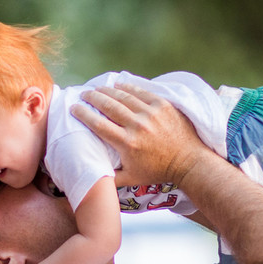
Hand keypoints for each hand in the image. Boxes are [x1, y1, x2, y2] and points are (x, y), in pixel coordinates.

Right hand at [70, 82, 203, 186]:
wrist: (188, 161)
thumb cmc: (158, 171)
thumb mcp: (131, 178)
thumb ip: (109, 177)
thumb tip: (90, 173)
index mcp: (126, 143)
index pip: (97, 124)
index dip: (83, 113)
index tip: (74, 107)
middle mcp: (137, 125)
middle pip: (107, 105)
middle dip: (92, 97)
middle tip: (84, 94)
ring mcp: (150, 113)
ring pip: (122, 95)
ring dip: (107, 90)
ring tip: (98, 88)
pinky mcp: (162, 105)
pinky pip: (140, 92)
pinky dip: (127, 87)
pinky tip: (118, 84)